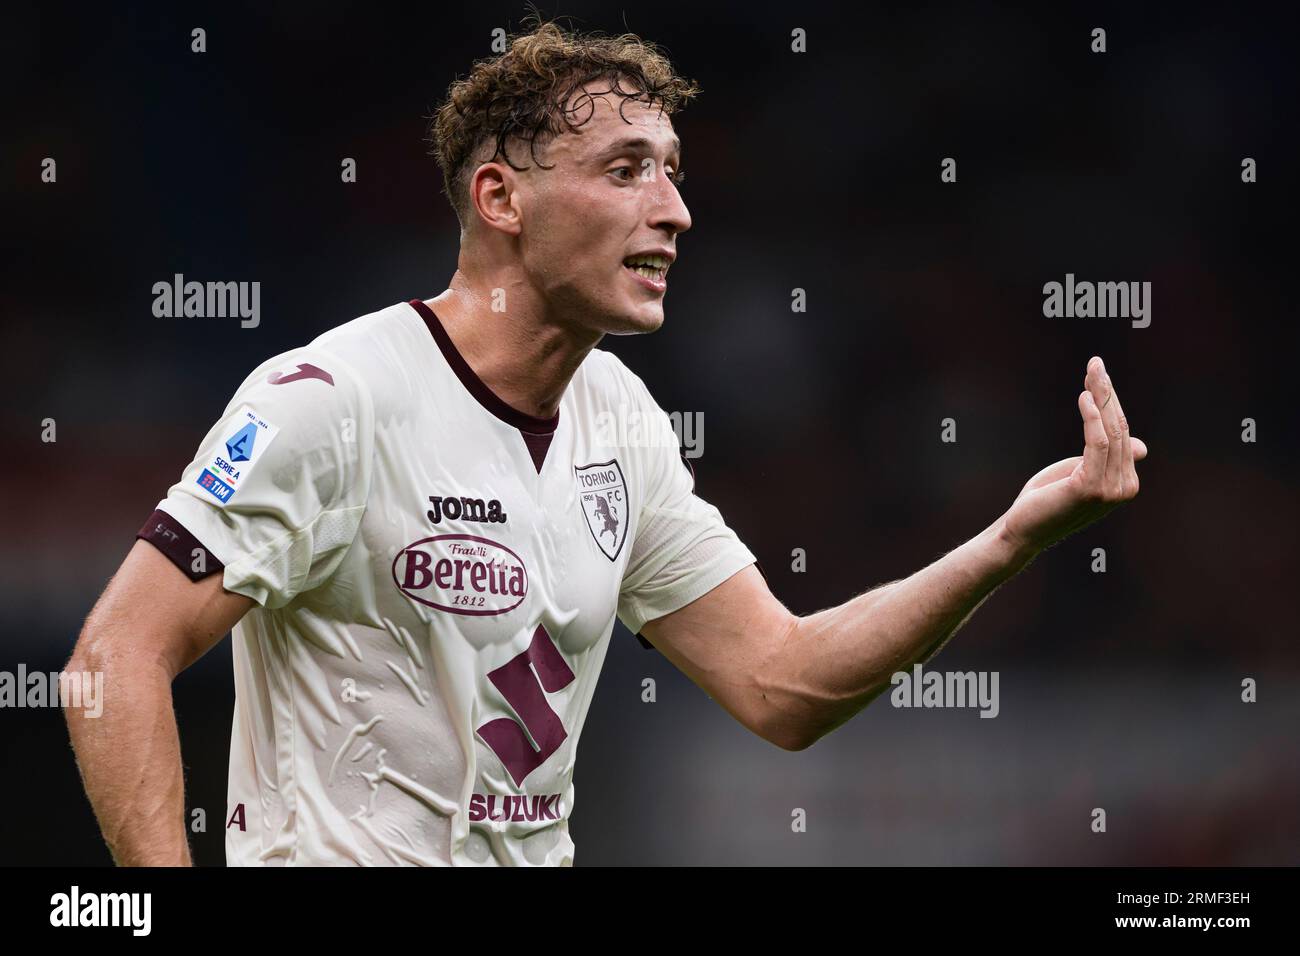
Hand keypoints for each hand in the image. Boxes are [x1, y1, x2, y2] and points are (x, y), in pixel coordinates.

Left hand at [1000, 356, 1147, 556]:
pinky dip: (1091, 418)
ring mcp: (1111, 491)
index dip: (1111, 401)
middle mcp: (1125, 488)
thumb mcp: (1081, 471)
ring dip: (1100, 397)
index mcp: (1126, 483)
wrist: (1023, 530)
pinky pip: (1097, 444)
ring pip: (1110, 432)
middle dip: (1107, 393)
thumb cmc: (1047, 500)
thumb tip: (1141, 446)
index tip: (1098, 373)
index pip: (1122, 433)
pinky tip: (1084, 398)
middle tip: (1096, 363)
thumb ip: (1107, 456)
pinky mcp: (1092, 488)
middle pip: (1119, 429)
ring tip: (1090, 373)